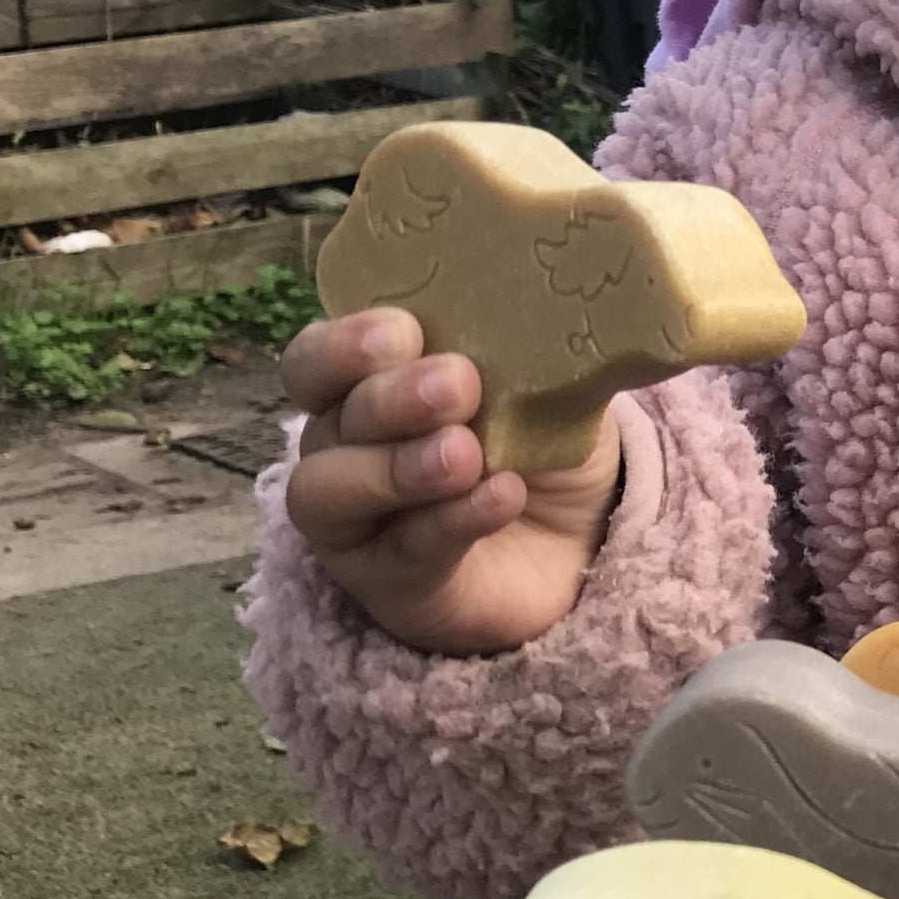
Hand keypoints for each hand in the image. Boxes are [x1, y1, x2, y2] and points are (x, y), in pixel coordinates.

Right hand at [280, 307, 622, 655]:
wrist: (581, 537)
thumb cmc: (542, 441)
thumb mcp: (548, 385)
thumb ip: (529, 354)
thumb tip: (552, 317)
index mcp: (368, 385)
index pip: (317, 360)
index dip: (343, 345)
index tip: (403, 333)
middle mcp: (342, 450)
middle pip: (328, 420)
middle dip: (389, 399)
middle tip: (456, 386)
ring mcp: (357, 521)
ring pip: (330, 491)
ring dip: (397, 467)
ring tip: (464, 455)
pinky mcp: (389, 581)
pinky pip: (405, 548)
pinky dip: (453, 518)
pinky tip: (502, 495)